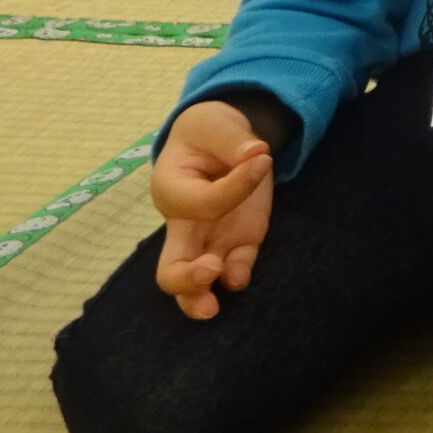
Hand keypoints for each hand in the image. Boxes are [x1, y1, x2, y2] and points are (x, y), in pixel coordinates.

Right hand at [150, 100, 276, 319]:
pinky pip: (235, 268)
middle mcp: (184, 224)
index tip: (261, 157)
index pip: (202, 203)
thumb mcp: (216, 124)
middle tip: (207, 271)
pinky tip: (240, 277)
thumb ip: (232, 139)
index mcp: (171, 190)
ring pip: (193, 284)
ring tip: (212, 308)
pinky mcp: (238, 242)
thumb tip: (256, 152)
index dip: (234, 186)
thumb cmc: (209, 132)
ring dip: (200, 297)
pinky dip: (237, 276)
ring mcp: (210, 239)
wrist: (219, 140)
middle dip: (185, 279)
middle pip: (170, 268)